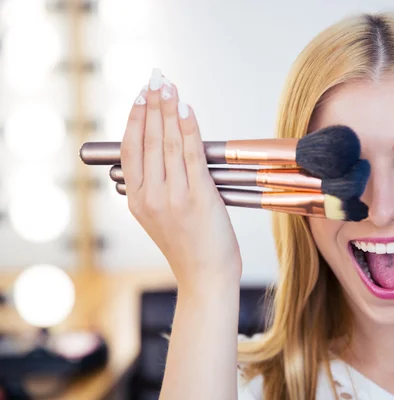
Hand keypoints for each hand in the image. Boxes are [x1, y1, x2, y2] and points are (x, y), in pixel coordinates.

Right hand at [120, 69, 241, 290]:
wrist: (205, 278)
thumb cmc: (190, 247)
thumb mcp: (161, 217)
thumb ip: (158, 186)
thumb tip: (165, 151)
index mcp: (136, 201)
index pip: (131, 150)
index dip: (135, 119)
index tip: (141, 95)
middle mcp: (150, 197)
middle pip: (148, 141)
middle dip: (152, 105)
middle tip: (155, 78)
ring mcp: (173, 198)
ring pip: (167, 144)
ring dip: (168, 110)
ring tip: (168, 86)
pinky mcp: (198, 199)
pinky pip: (191, 155)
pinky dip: (188, 129)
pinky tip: (185, 109)